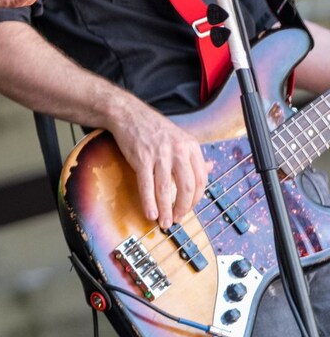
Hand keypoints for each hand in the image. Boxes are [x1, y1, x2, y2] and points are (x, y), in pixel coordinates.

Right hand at [110, 97, 208, 228]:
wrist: (128, 114)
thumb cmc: (154, 128)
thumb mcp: (180, 139)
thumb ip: (193, 156)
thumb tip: (209, 169)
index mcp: (191, 147)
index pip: (201, 179)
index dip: (196, 199)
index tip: (189, 208)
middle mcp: (178, 151)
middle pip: (187, 187)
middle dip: (183, 208)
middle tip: (178, 219)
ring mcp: (159, 155)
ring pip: (166, 189)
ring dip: (166, 210)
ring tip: (164, 222)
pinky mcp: (141, 159)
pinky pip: (147, 185)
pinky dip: (149, 202)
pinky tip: (150, 212)